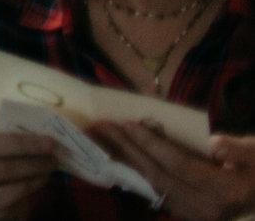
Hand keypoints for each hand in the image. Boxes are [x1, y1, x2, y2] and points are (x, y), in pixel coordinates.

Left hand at [95, 120, 254, 220]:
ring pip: (151, 185)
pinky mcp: (186, 213)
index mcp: (225, 192)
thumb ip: (237, 151)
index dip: (153, 145)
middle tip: (100, 126)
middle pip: (158, 176)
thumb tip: (216, 145)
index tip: (128, 123)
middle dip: (127, 150)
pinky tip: (113, 157)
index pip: (180, 166)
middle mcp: (206, 209)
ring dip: (122, 161)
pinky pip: (154, 191)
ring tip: (97, 139)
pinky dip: (133, 172)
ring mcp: (194, 214)